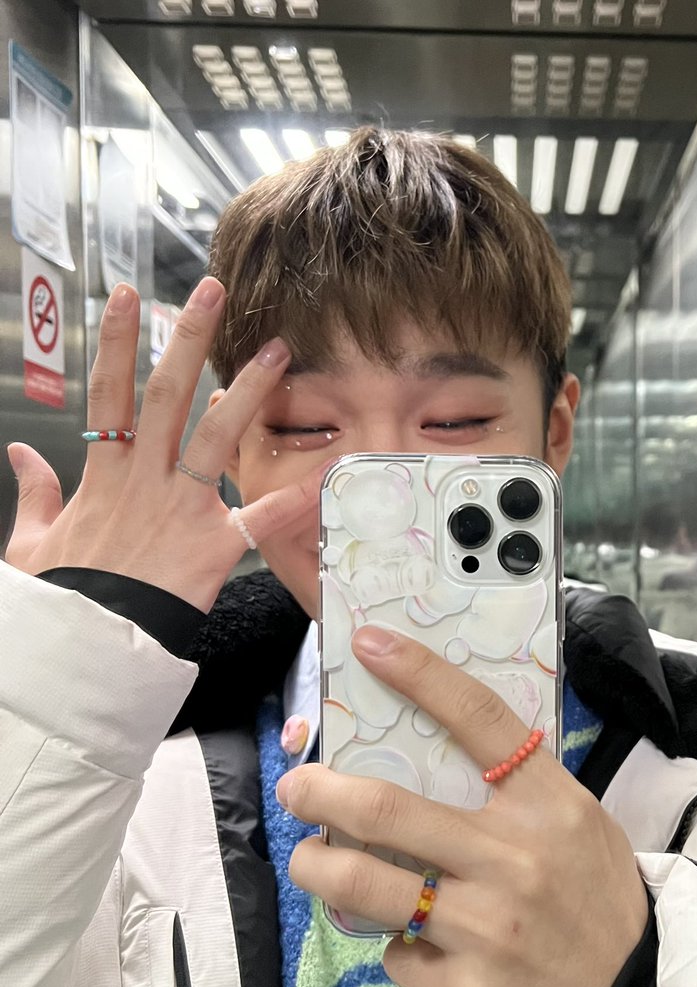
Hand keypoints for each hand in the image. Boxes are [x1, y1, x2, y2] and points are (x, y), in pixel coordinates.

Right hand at [5, 278, 323, 611]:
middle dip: (189, 338)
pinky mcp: (215, 545)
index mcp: (104, 474)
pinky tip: (326, 472)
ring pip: (217, 436)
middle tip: (214, 291)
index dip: (119, 342)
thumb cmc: (65, 596)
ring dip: (250, 390)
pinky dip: (292, 498)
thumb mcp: (33, 541)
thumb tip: (19, 455)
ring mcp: (183, 507)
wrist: (86, 645)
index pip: (109, 392)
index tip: (129, 297)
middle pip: (167, 394)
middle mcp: (145, 479)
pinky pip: (260, 517)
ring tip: (278, 350)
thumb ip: (37, 493)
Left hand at [282, 626, 649, 986]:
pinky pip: (396, 953)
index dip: (421, 674)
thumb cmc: (593, 897)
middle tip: (296, 786)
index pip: (480, 721)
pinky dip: (393, 941)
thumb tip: (422, 761)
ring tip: (308, 857)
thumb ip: (514, 795)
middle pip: (388, 809)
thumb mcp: (576, 826)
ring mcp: (487, 929)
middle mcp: (516, 860)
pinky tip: (416, 941)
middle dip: (320, 792)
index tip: (370, 643)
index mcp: (550, 806)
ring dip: (316, 864)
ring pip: (363, 884)